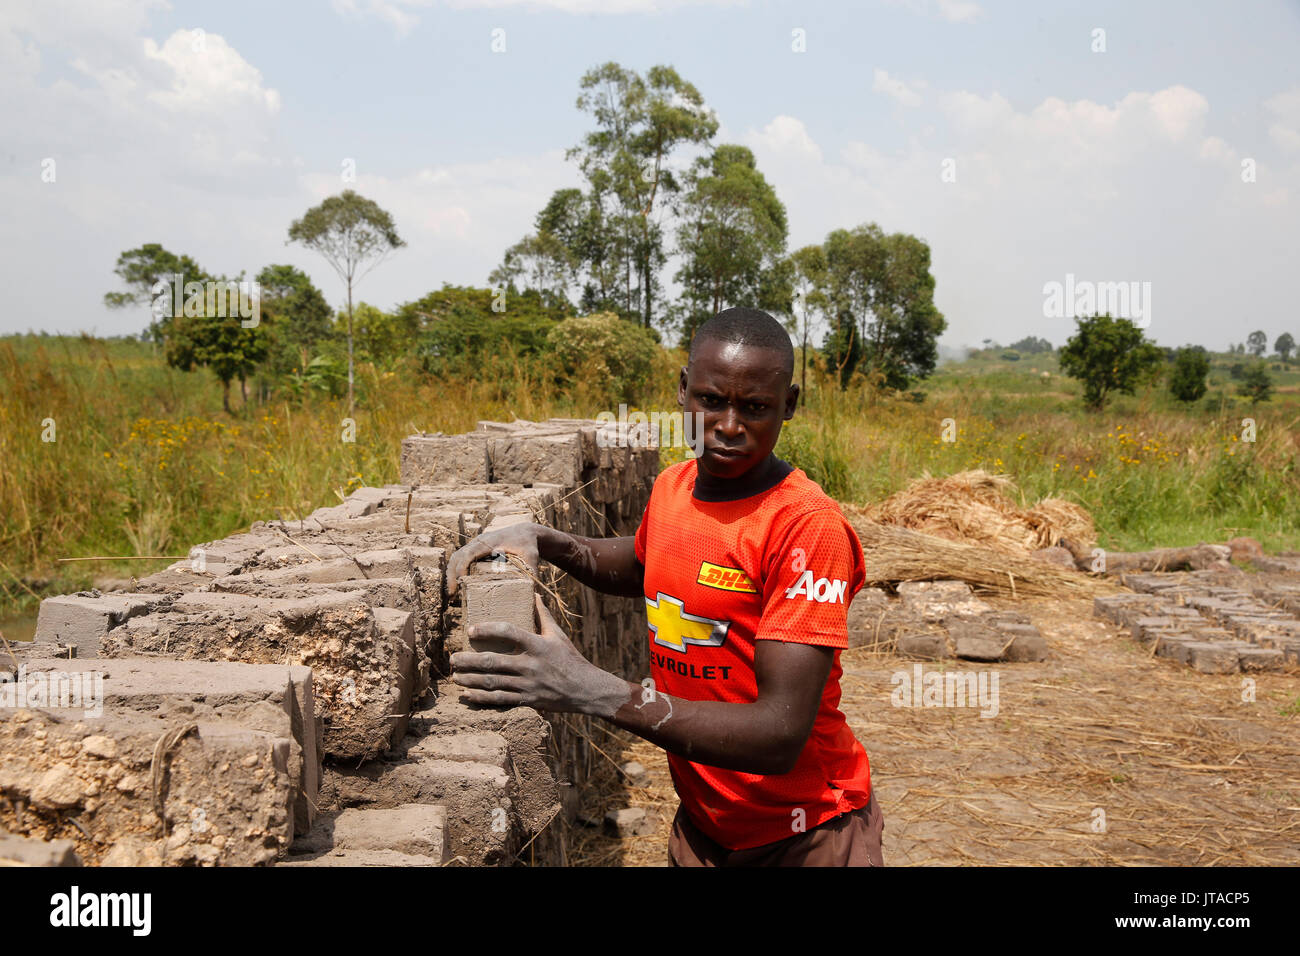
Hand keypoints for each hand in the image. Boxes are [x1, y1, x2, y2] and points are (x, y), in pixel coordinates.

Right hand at [446, 522, 545, 596]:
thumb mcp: (531, 557)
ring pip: (456, 556)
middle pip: (458, 555)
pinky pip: (461, 556)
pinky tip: (457, 583)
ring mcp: (476, 543)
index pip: (470, 553)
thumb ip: (531, 572)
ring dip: (451, 572)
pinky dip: (456, 568)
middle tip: (452, 593)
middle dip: (452, 573)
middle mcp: (480, 541)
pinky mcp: (476, 547)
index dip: (462, 566)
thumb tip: (534, 594)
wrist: (525, 531)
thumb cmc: (528, 544)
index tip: (462, 581)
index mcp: (490, 542)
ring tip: (452, 592)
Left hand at [450, 595, 626, 714]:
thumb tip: (533, 594)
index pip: (508, 632)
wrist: (586, 690)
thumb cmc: (571, 659)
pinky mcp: (528, 700)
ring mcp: (528, 684)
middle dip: (468, 661)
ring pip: (493, 682)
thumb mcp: (559, 635)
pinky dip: (482, 698)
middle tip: (452, 658)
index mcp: (538, 644)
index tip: (471, 630)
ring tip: (455, 676)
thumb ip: (544, 615)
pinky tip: (468, 695)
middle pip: (493, 662)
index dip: (488, 629)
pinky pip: (500, 699)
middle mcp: (531, 665)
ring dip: (470, 680)